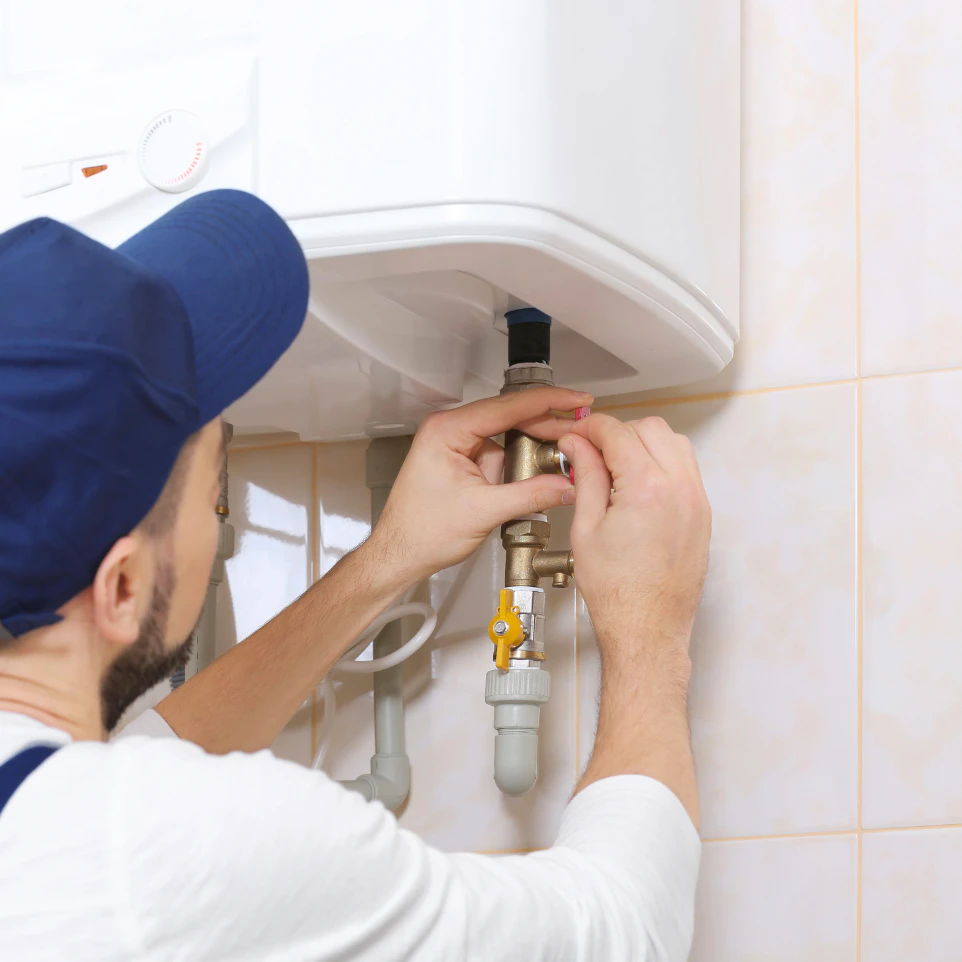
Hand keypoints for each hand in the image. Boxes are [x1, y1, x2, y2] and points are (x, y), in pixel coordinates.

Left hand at [367, 387, 591, 583]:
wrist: (400, 554)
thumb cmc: (421, 532)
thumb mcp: (484, 512)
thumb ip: (531, 495)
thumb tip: (567, 485)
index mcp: (447, 430)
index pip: (507, 407)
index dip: (548, 402)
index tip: (575, 400)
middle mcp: (450, 429)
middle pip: (510, 416)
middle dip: (546, 426)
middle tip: (580, 430)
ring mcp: (456, 444)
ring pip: (507, 435)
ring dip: (533, 446)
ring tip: (564, 455)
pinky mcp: (462, 460)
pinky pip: (499, 453)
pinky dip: (519, 462)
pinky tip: (537, 472)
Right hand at [559, 414, 710, 665]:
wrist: (647, 629)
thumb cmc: (617, 592)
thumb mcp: (586, 528)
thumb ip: (585, 477)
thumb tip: (578, 446)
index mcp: (647, 488)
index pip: (617, 432)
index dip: (590, 427)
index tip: (576, 435)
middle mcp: (679, 488)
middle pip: (650, 428)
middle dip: (617, 432)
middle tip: (591, 451)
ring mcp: (696, 500)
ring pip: (674, 442)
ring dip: (643, 443)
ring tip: (615, 467)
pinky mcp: (703, 514)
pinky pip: (686, 468)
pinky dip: (662, 462)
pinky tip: (637, 484)